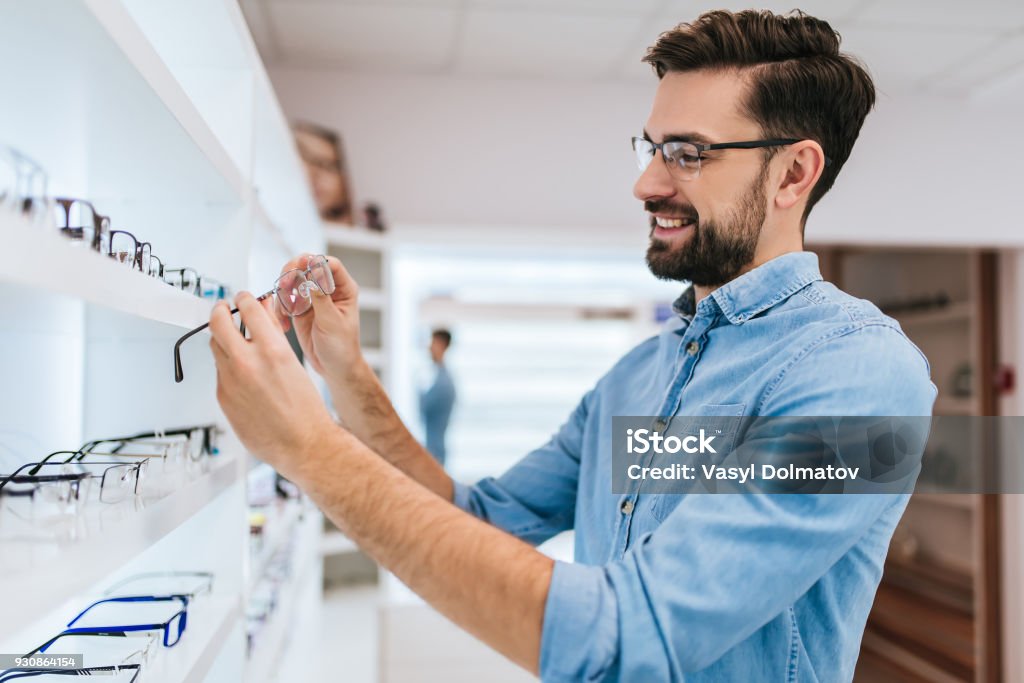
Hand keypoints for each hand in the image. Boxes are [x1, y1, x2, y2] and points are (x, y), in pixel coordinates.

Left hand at [209, 292, 338, 479]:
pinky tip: (242, 373)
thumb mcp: (294, 362)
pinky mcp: (222, 398)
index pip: (248, 309)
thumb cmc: (305, 408)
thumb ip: (274, 335)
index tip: (242, 298)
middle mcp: (247, 363)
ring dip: (222, 338)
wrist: (302, 444)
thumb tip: (263, 314)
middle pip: (218, 323)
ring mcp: (230, 381)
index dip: (243, 299)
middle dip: (220, 311)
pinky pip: (219, 373)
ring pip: (216, 348)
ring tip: (233, 340)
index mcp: (271, 350)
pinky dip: (227, 367)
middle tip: (223, 309)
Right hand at [276, 254, 362, 379]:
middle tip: (285, 286)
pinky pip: (285, 299)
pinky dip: (280, 307)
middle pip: (307, 266)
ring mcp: (313, 298)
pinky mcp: (300, 308)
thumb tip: (314, 274)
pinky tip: (284, 321)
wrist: (334, 367)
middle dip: (293, 273)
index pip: (330, 264)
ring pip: (293, 280)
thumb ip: (322, 298)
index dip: (315, 263)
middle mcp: (328, 290)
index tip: (302, 269)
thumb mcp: (332, 322)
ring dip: (284, 291)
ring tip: (286, 309)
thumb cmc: (342, 347)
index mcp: (344, 289)